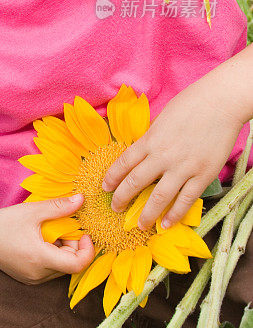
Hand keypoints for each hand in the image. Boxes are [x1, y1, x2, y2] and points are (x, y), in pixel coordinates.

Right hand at [0, 194, 94, 284]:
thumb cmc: (4, 222)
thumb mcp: (33, 211)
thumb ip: (59, 206)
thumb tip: (82, 200)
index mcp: (40, 259)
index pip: (77, 265)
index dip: (87, 250)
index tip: (84, 233)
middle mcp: (38, 275)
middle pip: (70, 265)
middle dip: (72, 245)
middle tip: (62, 225)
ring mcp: (32, 279)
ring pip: (60, 268)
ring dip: (62, 250)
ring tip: (48, 232)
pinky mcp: (27, 278)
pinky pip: (49, 270)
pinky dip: (52, 255)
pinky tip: (40, 240)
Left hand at [101, 77, 244, 230]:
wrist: (221, 102)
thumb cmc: (191, 104)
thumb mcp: (162, 118)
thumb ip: (152, 137)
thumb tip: (144, 151)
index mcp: (150, 139)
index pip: (124, 163)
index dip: (112, 178)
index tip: (105, 187)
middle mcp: (163, 156)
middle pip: (135, 182)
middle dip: (121, 198)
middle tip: (115, 208)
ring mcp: (183, 167)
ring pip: (159, 197)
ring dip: (146, 214)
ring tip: (139, 225)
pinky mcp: (203, 175)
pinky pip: (185, 200)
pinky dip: (175, 214)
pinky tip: (166, 224)